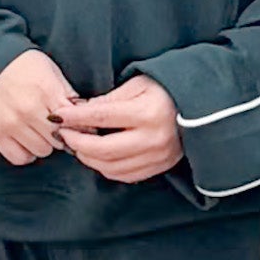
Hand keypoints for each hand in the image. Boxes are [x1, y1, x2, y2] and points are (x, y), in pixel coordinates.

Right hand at [0, 48, 82, 165]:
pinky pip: (19, 157)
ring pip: (42, 151)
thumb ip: (67, 94)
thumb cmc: (23, 65)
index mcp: (46, 91)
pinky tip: (26, 141)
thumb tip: (85, 116)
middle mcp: (28, 110)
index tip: (75, 125)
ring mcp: (10, 123)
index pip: (72, 122)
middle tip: (54, 125)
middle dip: (60, 134)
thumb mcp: (51, 71)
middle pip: (58, 140)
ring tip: (38, 130)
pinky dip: (26, 152)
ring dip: (44, 143)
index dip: (77, 125)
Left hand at [48, 76, 184, 183]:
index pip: (101, 116)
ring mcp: (158, 157)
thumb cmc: (167, 89)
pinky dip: (105, 168)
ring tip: (78, 145)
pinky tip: (97, 156)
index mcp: (147, 112)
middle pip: (103, 149)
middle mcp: (153, 138)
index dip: (75, 117)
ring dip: (88, 158)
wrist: (202, 107)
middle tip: (63, 134)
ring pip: (111, 167)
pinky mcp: (160, 167)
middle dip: (77, 143)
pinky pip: (125, 175)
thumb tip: (79, 111)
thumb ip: (109, 99)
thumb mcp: (138, 84)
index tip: (57, 116)